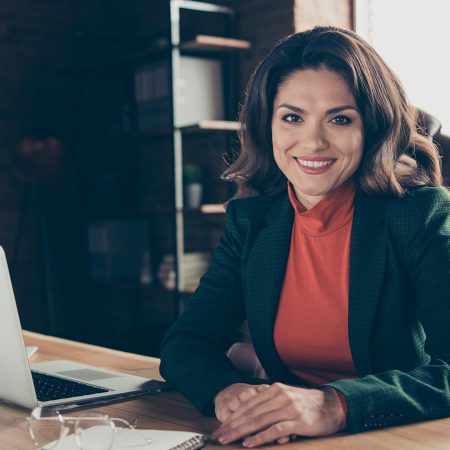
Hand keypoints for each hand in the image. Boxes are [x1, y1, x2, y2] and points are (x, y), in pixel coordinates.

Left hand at [211, 383, 344, 446]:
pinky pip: (275, 429)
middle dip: (232, 425)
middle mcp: (279, 396)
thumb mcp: (285, 398)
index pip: (248, 404)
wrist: (332, 405)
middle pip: (250, 412)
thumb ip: (268, 403)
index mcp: (274, 389)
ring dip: (240, 431)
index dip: (233, 415)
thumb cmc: (306, 404)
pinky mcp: (297, 420)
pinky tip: (249, 443)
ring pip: (259, 420)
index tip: (221, 426)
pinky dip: (260, 437)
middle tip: (218, 436)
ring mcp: (288, 407)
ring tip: (228, 439)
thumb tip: (249, 414)